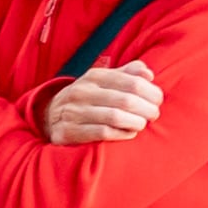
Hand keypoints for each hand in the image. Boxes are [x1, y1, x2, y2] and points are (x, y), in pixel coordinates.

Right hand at [41, 62, 163, 144]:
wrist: (49, 115)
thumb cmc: (88, 98)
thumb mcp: (104, 80)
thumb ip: (127, 74)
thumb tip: (148, 74)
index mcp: (95, 76)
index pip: (132, 82)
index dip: (151, 92)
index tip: (158, 101)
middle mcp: (83, 91)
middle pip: (126, 100)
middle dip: (146, 109)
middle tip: (154, 115)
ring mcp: (74, 112)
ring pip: (115, 116)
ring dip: (135, 122)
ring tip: (142, 124)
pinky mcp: (69, 131)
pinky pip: (102, 132)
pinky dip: (121, 134)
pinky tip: (128, 133)